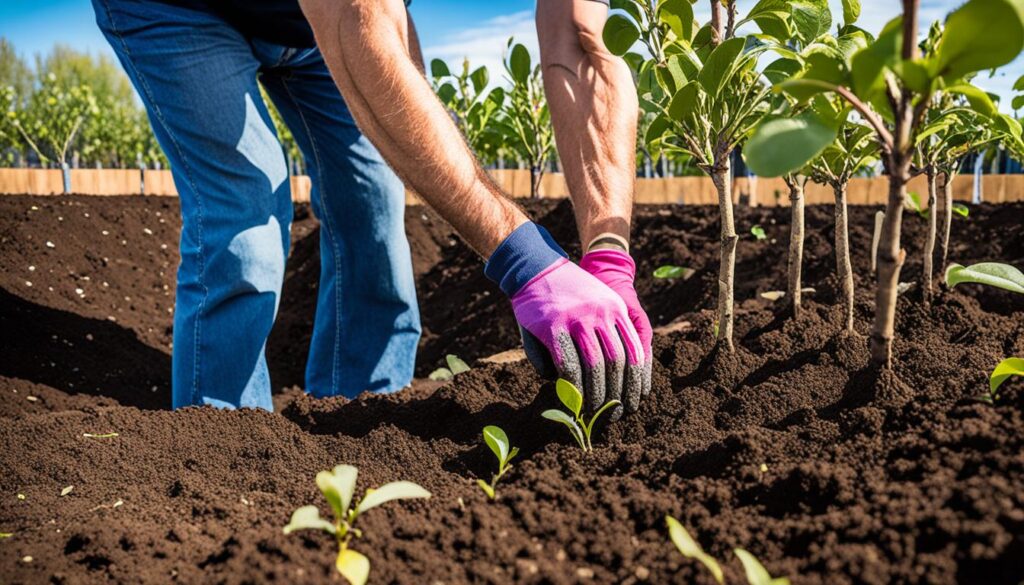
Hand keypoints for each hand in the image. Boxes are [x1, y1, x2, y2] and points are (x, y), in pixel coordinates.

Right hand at [485, 223, 645, 417]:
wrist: (535, 266)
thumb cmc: (567, 290)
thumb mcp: (597, 301)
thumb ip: (606, 332)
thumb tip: (609, 368)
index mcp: (617, 309)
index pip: (636, 351)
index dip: (637, 380)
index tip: (636, 400)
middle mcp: (602, 314)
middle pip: (618, 362)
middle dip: (620, 393)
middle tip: (617, 413)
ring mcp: (577, 320)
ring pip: (596, 366)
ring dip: (597, 394)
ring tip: (596, 412)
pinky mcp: (553, 327)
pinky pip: (569, 364)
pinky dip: (573, 386)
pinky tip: (574, 398)